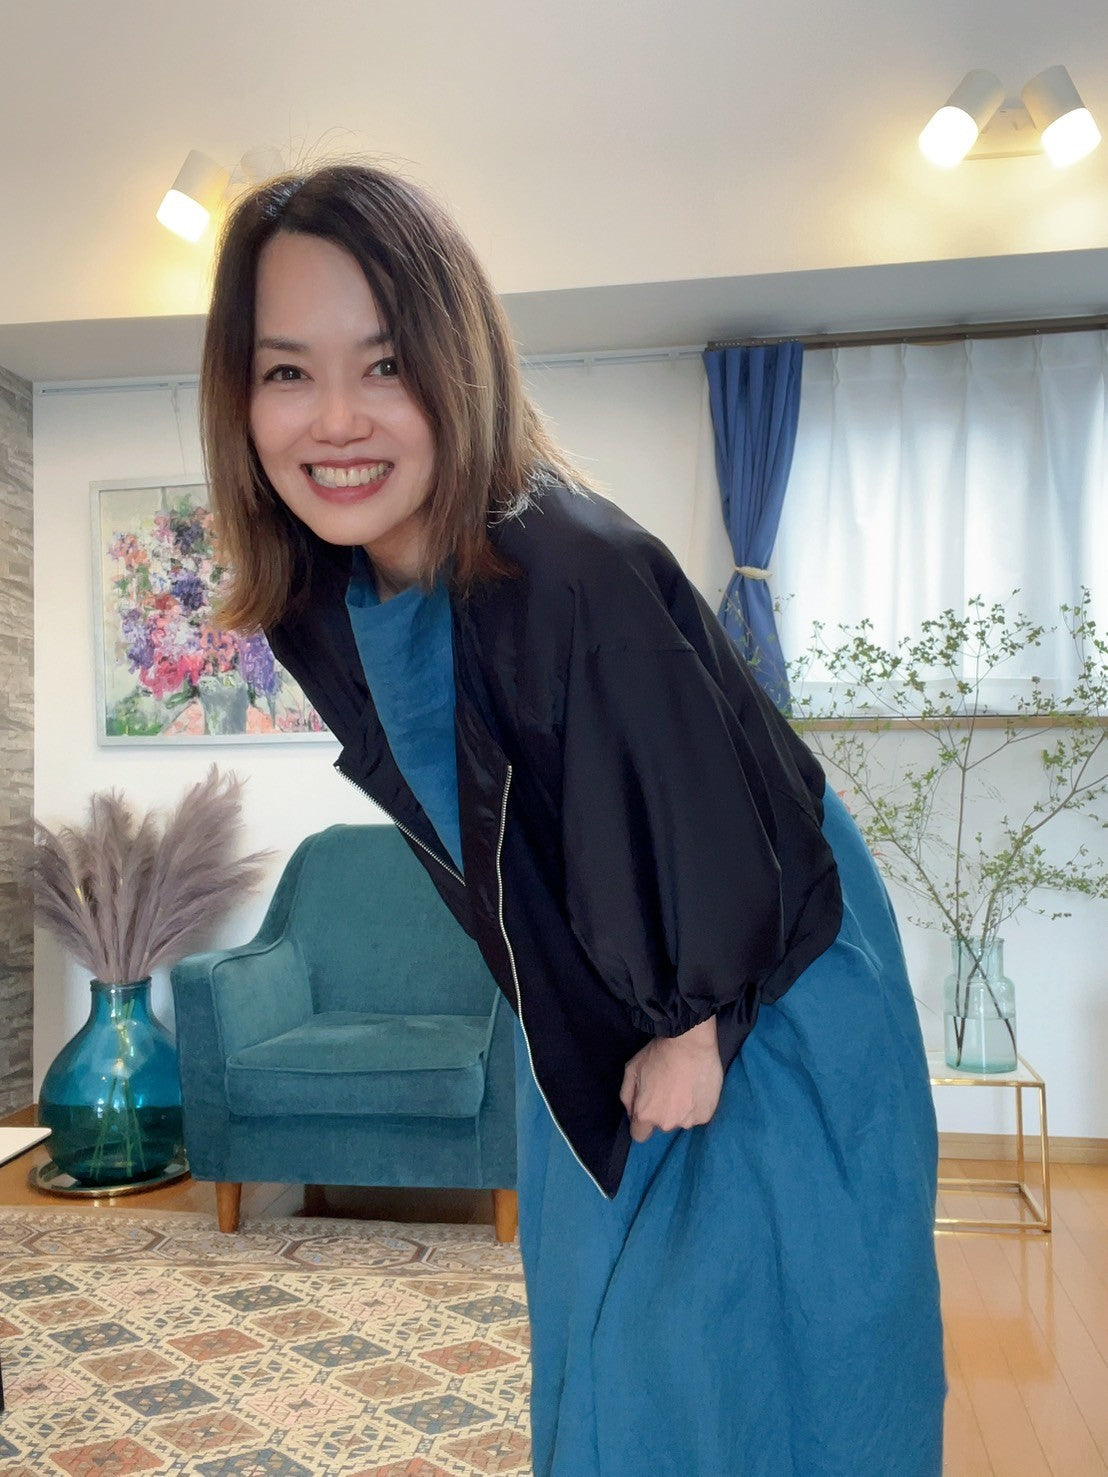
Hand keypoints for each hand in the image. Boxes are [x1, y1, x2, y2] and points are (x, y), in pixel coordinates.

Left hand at [620, 1017, 723, 1142]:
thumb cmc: (658, 1053)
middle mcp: (667, 1123)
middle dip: (661, 1112)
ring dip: (680, 1109)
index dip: (641, 1122)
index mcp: (646, 1114)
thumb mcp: (631, 1070)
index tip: (647, 1107)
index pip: (639, 1135)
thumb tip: (632, 1113)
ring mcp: (689, 1121)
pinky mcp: (706, 1115)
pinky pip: (697, 1115)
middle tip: (667, 1089)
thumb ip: (627, 1097)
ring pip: (681, 1120)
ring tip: (684, 1087)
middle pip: (661, 1125)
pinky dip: (696, 1105)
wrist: (690, 1042)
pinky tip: (696, 1088)